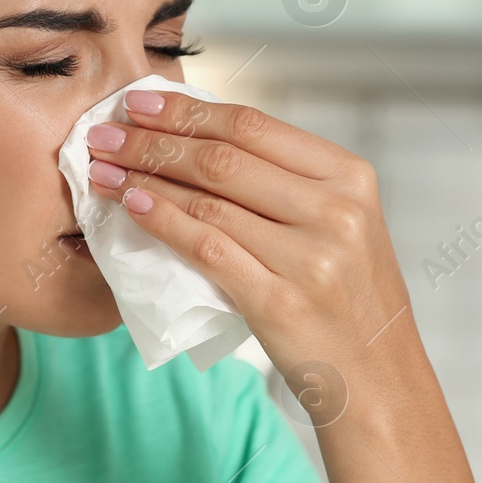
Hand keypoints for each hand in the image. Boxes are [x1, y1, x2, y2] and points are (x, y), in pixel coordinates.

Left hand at [86, 88, 418, 378]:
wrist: (378, 381)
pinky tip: (132, 207)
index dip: (188, 109)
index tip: (140, 101)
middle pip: (224, 158)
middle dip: (153, 139)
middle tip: (105, 131)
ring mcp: (310, 257)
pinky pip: (206, 248)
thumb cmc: (349, 300)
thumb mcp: (341, 224)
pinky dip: (162, 222)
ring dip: (144, 178)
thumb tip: (199, 138)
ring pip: (208, 200)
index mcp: (350, 176)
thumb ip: (287, 182)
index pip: (253, 125)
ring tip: (103, 169)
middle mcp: (335, 210)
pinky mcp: (280, 302)